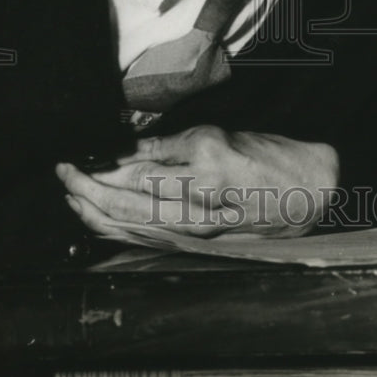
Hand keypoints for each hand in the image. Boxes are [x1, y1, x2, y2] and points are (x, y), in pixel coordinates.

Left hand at [56, 125, 339, 236]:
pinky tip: (101, 226)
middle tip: (63, 174)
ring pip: (135, 226)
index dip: (101, 166)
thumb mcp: (221, 135)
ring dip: (96, 213)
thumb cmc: (271, 156)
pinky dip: (121, 233)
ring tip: (71, 197)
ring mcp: (201, 225)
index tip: (75, 157)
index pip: (137, 167)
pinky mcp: (203, 241)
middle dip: (88, 190)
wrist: (314, 190)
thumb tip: (125, 151)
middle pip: (128, 201)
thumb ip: (171, 145)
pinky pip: (151, 240)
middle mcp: (199, 195)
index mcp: (204, 160)